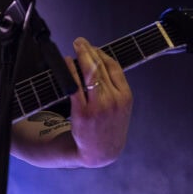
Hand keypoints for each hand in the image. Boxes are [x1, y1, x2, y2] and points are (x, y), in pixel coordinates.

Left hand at [64, 37, 132, 166]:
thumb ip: (115, 87)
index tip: (93, 47)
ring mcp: (99, 107)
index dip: (102, 53)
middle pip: (100, 68)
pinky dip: (70, 71)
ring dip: (81, 56)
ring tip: (75, 47)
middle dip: (89, 50)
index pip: (114, 67)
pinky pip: (75, 86)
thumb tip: (100, 62)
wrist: (101, 152)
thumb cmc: (108, 127)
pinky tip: (66, 63)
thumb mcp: (121, 108)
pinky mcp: (83, 113)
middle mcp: (114, 100)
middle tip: (80, 41)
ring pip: (89, 74)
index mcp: (126, 97)